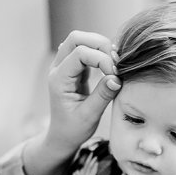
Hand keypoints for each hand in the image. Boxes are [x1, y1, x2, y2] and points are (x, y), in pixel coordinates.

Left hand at [47, 30, 121, 151]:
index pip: (80, 53)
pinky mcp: (74, 69)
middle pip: (76, 38)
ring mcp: (65, 66)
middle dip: (99, 44)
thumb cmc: (73, 130)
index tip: (115, 75)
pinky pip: (86, 50)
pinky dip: (100, 53)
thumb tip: (117, 77)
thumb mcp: (89, 116)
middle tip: (116, 61)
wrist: (62, 136)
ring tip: (115, 64)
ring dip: (100, 47)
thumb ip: (102, 95)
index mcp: (59, 79)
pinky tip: (110, 65)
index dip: (101, 59)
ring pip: (80, 40)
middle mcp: (58, 68)